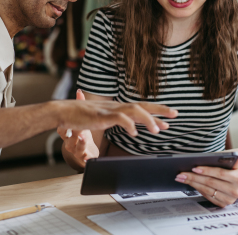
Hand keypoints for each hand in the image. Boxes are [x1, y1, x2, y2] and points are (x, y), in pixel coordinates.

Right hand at [54, 91, 177, 135]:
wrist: (62, 112)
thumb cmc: (80, 117)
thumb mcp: (103, 119)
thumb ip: (118, 122)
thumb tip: (132, 127)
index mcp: (117, 107)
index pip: (141, 107)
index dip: (156, 112)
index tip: (169, 119)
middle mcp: (116, 106)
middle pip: (142, 105)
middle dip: (160, 109)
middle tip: (176, 114)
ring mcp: (109, 110)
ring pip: (134, 110)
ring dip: (147, 119)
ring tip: (158, 130)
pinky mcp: (101, 116)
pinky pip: (118, 118)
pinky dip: (128, 125)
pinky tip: (135, 133)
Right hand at [57, 90, 99, 164]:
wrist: (88, 152)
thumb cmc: (83, 134)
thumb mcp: (82, 119)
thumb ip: (80, 105)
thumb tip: (79, 91)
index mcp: (69, 131)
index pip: (62, 126)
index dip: (63, 124)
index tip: (67, 120)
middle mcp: (69, 141)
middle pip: (66, 137)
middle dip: (70, 132)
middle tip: (76, 127)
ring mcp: (75, 150)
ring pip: (74, 147)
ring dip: (79, 142)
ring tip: (83, 137)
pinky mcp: (83, 158)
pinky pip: (82, 158)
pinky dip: (85, 156)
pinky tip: (88, 155)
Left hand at [175, 153, 237, 207]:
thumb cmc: (236, 170)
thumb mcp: (236, 163)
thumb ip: (234, 158)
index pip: (219, 173)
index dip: (206, 171)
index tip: (194, 168)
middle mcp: (235, 191)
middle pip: (210, 183)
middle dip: (194, 177)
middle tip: (181, 173)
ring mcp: (229, 199)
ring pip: (207, 190)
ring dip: (192, 184)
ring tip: (181, 178)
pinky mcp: (223, 204)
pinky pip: (207, 196)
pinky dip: (197, 189)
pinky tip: (190, 183)